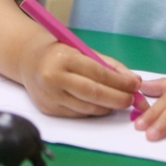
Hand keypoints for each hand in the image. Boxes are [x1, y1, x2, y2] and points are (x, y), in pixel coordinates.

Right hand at [20, 41, 142, 117]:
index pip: (98, 73)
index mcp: (64, 58)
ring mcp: (49, 96)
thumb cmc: (62, 53)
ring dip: (108, 107)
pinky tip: (102, 106)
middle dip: (117, 98)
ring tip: (120, 103)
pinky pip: (77, 114)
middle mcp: (54, 78)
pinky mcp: (48, 110)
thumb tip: (134, 81)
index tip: (136, 85)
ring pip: (86, 108)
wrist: (29, 61)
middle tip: (132, 100)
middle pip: (93, 94)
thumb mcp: (84, 51)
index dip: (120, 82)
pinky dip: (94, 112)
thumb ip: (109, 65)